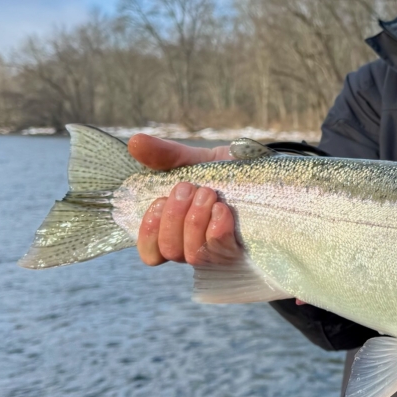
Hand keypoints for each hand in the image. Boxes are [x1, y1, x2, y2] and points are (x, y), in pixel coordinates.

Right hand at [128, 134, 242, 266]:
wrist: (262, 171)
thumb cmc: (223, 171)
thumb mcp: (193, 160)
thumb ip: (165, 156)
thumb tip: (134, 141)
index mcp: (175, 230)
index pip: (151, 253)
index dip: (148, 233)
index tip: (158, 202)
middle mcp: (193, 246)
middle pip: (170, 250)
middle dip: (174, 217)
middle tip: (188, 187)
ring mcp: (217, 251)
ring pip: (193, 255)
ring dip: (195, 221)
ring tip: (207, 193)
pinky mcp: (240, 250)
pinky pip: (221, 251)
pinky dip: (217, 229)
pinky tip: (222, 209)